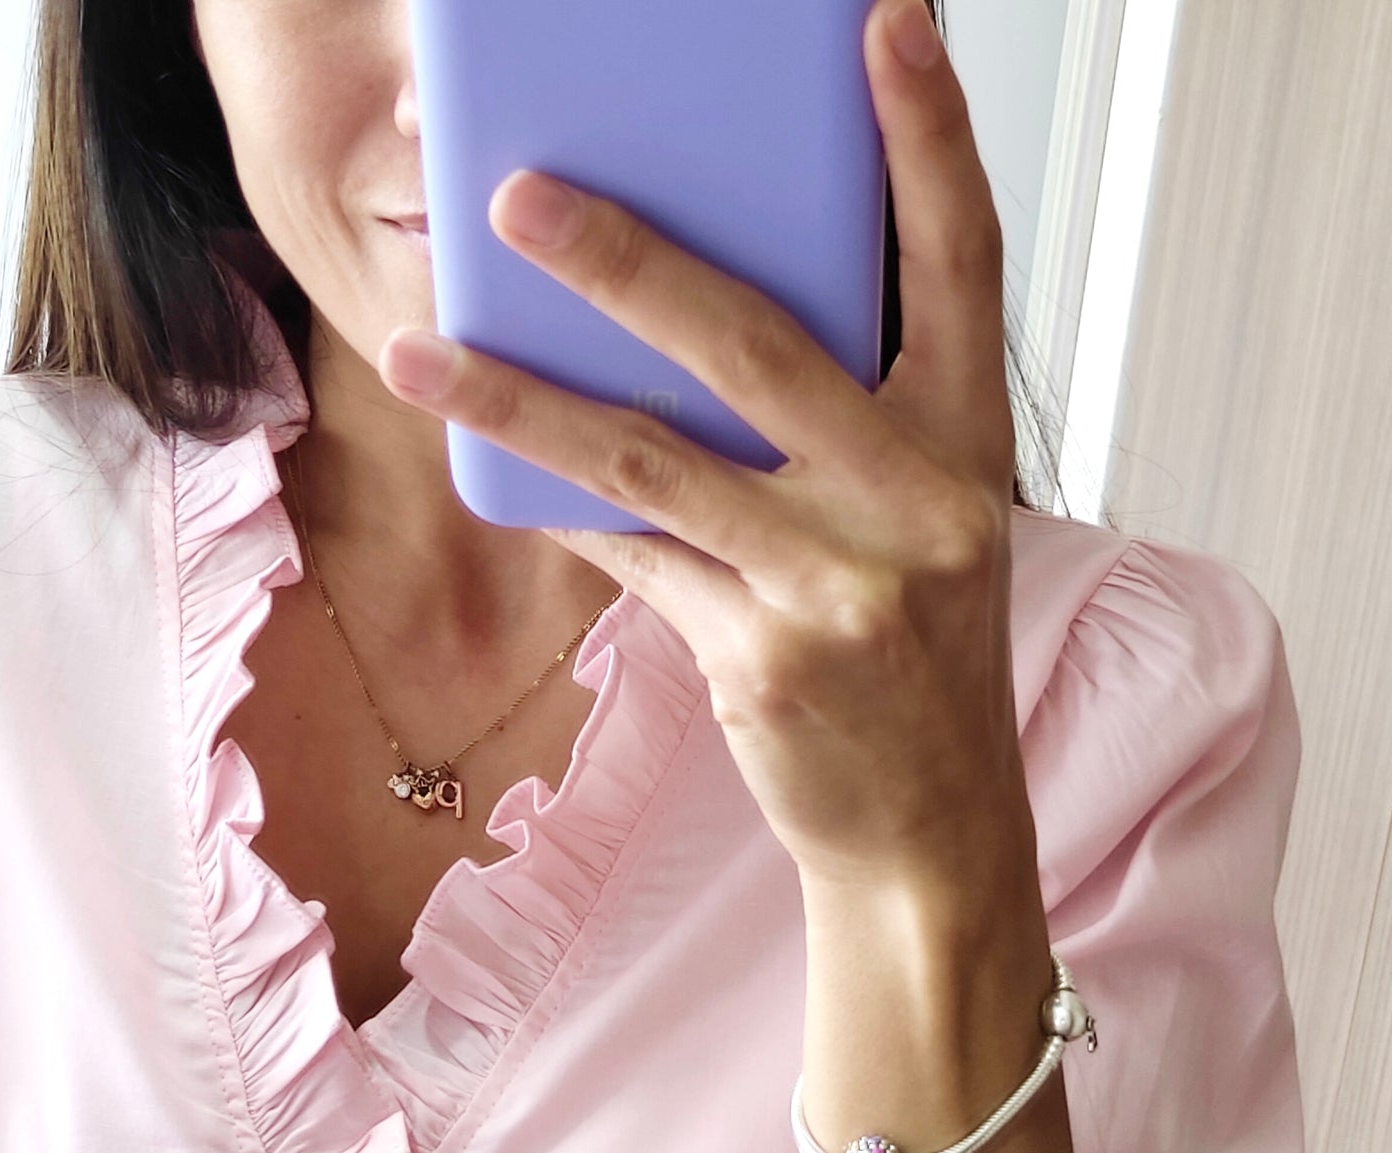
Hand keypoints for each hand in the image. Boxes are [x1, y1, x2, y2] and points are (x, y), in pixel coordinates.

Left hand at [380, 0, 1028, 904]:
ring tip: (423, 351)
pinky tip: (488, 465)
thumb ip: (846, 420)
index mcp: (969, 443)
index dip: (926, 139)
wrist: (931, 833)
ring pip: (657, 463)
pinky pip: (636, 562)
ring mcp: (840, 587)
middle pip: (762, 345)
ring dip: (524, 401)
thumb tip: (688, 315)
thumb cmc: (913, 657)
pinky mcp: (765, 661)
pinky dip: (561, 511)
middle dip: (630, 263)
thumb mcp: (919, 521)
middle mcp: (918, 503)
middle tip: (519, 194)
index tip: (884, 24)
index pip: (961, 261)